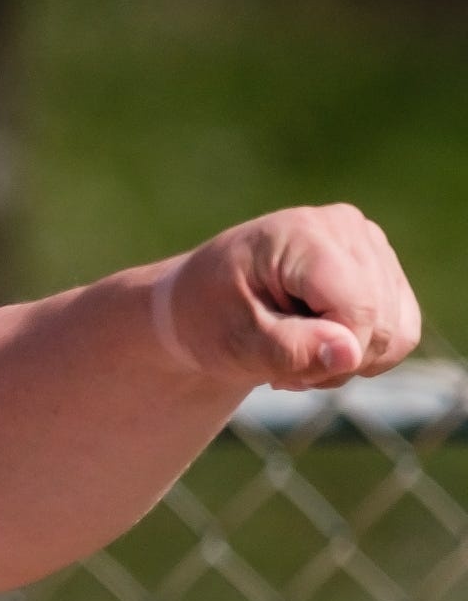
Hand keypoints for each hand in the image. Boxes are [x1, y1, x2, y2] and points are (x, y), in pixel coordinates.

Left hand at [156, 204, 419, 390]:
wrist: (198, 306)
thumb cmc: (207, 320)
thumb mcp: (233, 342)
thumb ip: (290, 348)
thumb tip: (350, 354)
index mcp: (302, 234)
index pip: (356, 308)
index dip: (331, 356)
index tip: (279, 373)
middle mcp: (346, 227)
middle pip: (380, 322)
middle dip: (334, 362)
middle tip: (280, 367)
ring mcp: (369, 244)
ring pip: (397, 331)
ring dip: (347, 361)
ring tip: (295, 355)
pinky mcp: (381, 268)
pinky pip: (401, 330)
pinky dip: (363, 353)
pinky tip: (318, 346)